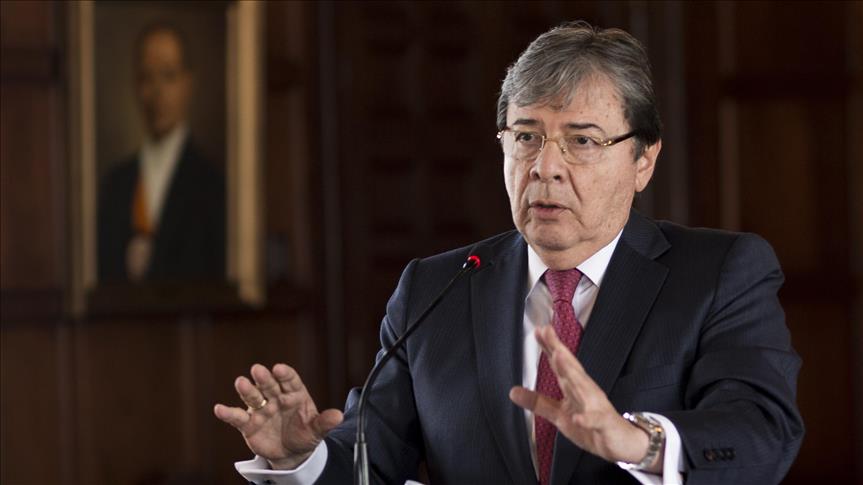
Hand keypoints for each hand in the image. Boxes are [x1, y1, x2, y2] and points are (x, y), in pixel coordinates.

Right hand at [214, 363, 343, 469]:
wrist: (291, 453)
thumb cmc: (305, 434)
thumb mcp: (317, 430)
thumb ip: (324, 422)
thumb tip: (339, 417)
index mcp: (294, 394)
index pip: (290, 380)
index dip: (285, 374)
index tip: (279, 369)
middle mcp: (276, 397)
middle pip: (269, 385)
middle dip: (264, 378)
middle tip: (258, 370)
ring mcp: (262, 409)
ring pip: (253, 397)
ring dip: (246, 390)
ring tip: (240, 382)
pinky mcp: (249, 423)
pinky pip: (237, 417)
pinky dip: (228, 413)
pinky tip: (219, 409)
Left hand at [509, 326, 661, 471]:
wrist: (622, 444)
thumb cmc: (592, 426)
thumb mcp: (559, 415)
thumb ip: (538, 402)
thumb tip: (512, 391)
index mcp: (575, 388)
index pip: (560, 365)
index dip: (549, 347)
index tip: (538, 330)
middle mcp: (586, 392)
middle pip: (571, 368)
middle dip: (559, 350)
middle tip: (547, 332)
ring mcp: (596, 407)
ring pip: (583, 388)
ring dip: (572, 372)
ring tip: (559, 357)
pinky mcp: (604, 425)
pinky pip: (594, 421)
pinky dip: (586, 419)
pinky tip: (577, 418)